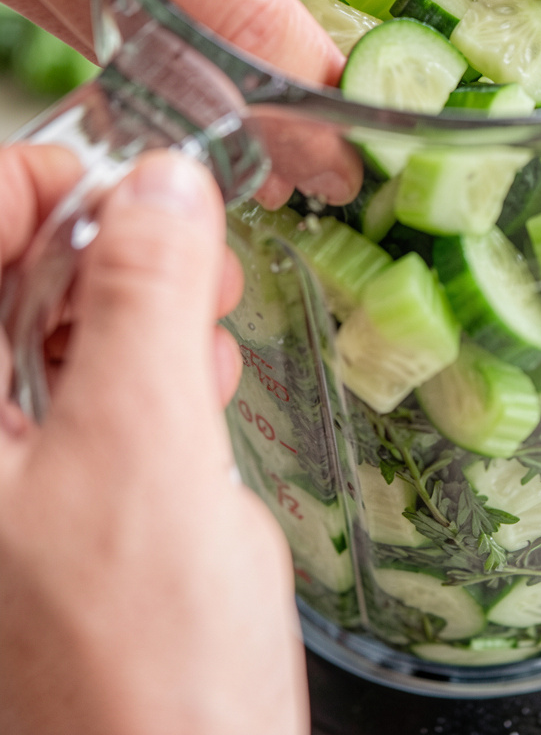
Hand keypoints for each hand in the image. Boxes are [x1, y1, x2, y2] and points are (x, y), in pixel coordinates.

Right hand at [0, 0, 379, 86]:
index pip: (233, 18)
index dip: (304, 82)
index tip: (351, 116)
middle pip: (168, 61)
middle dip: (251, 112)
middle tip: (314, 147)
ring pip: (111, 50)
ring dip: (191, 79)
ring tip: (260, 93)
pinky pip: (68, 16)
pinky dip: (136, 35)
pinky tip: (177, 24)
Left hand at [0, 148, 306, 734]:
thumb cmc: (141, 671)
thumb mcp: (144, 452)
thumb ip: (144, 300)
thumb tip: (160, 179)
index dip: (40, 185)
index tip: (130, 186)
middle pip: (14, 271)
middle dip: (107, 240)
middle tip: (191, 254)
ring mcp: (13, 466)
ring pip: (61, 322)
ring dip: (141, 296)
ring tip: (211, 314)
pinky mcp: (66, 491)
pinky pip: (96, 382)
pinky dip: (154, 355)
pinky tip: (204, 376)